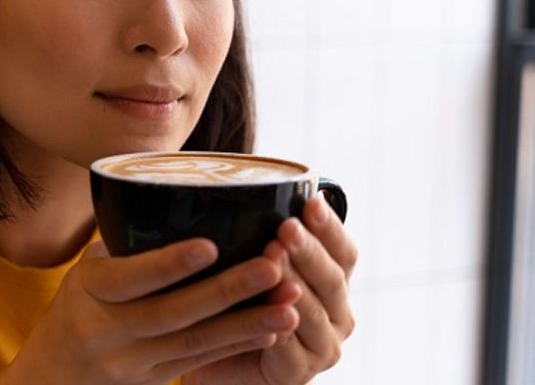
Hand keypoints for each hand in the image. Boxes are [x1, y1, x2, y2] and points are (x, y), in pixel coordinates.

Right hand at [0, 238, 301, 384]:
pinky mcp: (153, 382)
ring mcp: (131, 362)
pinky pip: (200, 361)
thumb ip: (126, 244)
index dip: (170, 264)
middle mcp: (107, 329)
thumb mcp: (87, 271)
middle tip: (271, 267)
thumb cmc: (77, 308)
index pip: (130, 277)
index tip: (211, 245)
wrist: (51, 378)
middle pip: (173, 311)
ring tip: (290, 303)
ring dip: (247, 323)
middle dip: (227, 291)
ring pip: (196, 342)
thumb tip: (180, 196)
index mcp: (89, 290)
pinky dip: (238, 344)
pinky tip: (271, 329)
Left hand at [183, 194, 358, 384]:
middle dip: (308, 251)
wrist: (212, 360)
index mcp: (332, 283)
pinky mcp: (297, 374)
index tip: (311, 201)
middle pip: (331, 278)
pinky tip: (269, 311)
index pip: (343, 251)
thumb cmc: (234, 304)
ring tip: (272, 260)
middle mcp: (337, 314)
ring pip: (311, 311)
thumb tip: (243, 189)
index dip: (330, 227)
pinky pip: (288, 348)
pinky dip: (278, 327)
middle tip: (286, 228)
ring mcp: (322, 346)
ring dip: (293, 284)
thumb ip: (260, 236)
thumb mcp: (248, 264)